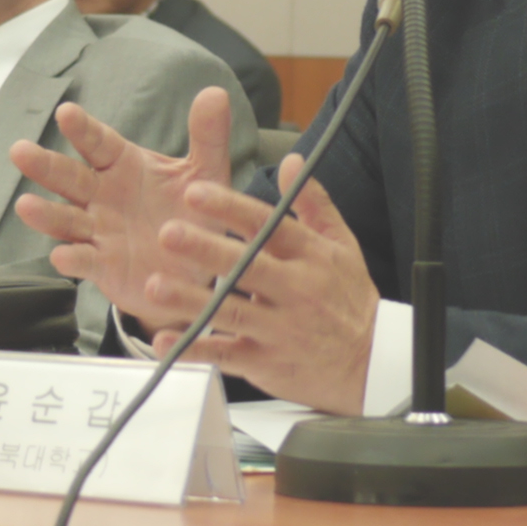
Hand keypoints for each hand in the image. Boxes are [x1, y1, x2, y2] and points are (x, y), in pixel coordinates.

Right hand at [9, 84, 239, 329]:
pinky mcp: (103, 266)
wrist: (196, 268)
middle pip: (69, 177)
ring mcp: (99, 231)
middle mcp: (103, 195)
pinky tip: (62, 256)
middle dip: (44, 165)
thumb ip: (207, 136)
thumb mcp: (206, 174)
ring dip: (46, 214)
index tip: (66, 112)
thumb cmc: (193, 213)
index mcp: (123, 165)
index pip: (98, 143)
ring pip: (65, 220)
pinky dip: (73, 258)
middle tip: (19, 151)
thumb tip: (215, 92)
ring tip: (26, 206)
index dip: (82, 129)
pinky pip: (85, 261)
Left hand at [157, 169, 380, 414]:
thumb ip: (313, 204)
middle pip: (245, 266)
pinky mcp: (267, 362)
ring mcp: (280, 329)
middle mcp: (295, 290)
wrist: (371, 363)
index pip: (267, 225)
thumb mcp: (342, 246)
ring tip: (155, 285)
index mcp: (310, 256)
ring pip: (230, 311)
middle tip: (168, 233)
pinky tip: (167, 339)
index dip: (229, 208)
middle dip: (205, 249)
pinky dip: (196, 348)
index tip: (195, 193)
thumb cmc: (350, 300)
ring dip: (190, 299)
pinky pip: (226, 355)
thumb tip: (291, 162)